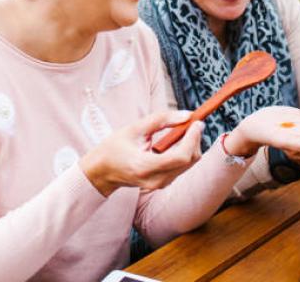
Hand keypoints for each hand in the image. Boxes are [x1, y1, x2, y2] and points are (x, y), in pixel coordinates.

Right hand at [79, 111, 203, 196]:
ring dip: (191, 145)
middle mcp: (155, 179)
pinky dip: (185, 152)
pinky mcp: (162, 184)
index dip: (192, 138)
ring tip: (184, 128)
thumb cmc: (114, 148)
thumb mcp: (134, 128)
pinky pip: (182, 167)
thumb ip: (161, 120)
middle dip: (195, 139)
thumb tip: (187, 115)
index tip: (197, 122)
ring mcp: (159, 184)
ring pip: (188, 164)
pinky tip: (177, 140)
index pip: (180, 157)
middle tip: (192, 121)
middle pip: (188, 161)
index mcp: (144, 166)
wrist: (102, 171)